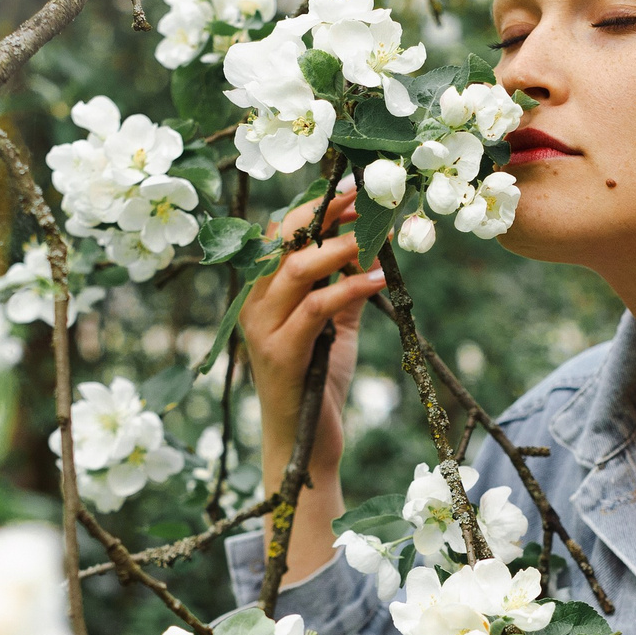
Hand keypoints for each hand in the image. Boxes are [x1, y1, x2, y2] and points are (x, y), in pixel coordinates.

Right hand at [238, 182, 386, 584]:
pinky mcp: (280, 355)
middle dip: (325, 212)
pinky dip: (350, 288)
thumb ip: (345, 289)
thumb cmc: (317, 385)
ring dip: (340, 245)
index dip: (316, 205)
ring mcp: (263, 329)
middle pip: (283, 239)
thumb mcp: (335, 328)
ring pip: (296, 269)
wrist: (303, 447)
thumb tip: (372, 249)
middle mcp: (255, 305)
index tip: (355, 187)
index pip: (282, 233)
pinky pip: (316, 308)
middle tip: (367, 196)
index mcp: (264, 293)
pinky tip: (381, 279)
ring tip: (377, 233)